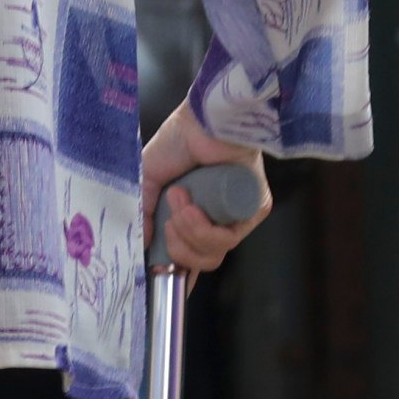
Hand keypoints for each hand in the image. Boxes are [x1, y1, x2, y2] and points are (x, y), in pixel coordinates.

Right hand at [139, 101, 271, 277]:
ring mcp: (238, 216)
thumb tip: (142, 245)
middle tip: (167, 222)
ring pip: (213, 254)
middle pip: (201, 262)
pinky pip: (227, 239)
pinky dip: (202, 227)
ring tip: (178, 200)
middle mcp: (219, 219)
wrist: (202, 118)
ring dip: (187, 231)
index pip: (192, 257)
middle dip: (177, 248)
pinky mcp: (255, 208)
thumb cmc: (178, 141)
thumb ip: (143, 213)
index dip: (178, 272)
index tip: (159, 279)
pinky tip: (190, 204)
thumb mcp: (148, 179)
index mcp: (196, 215)